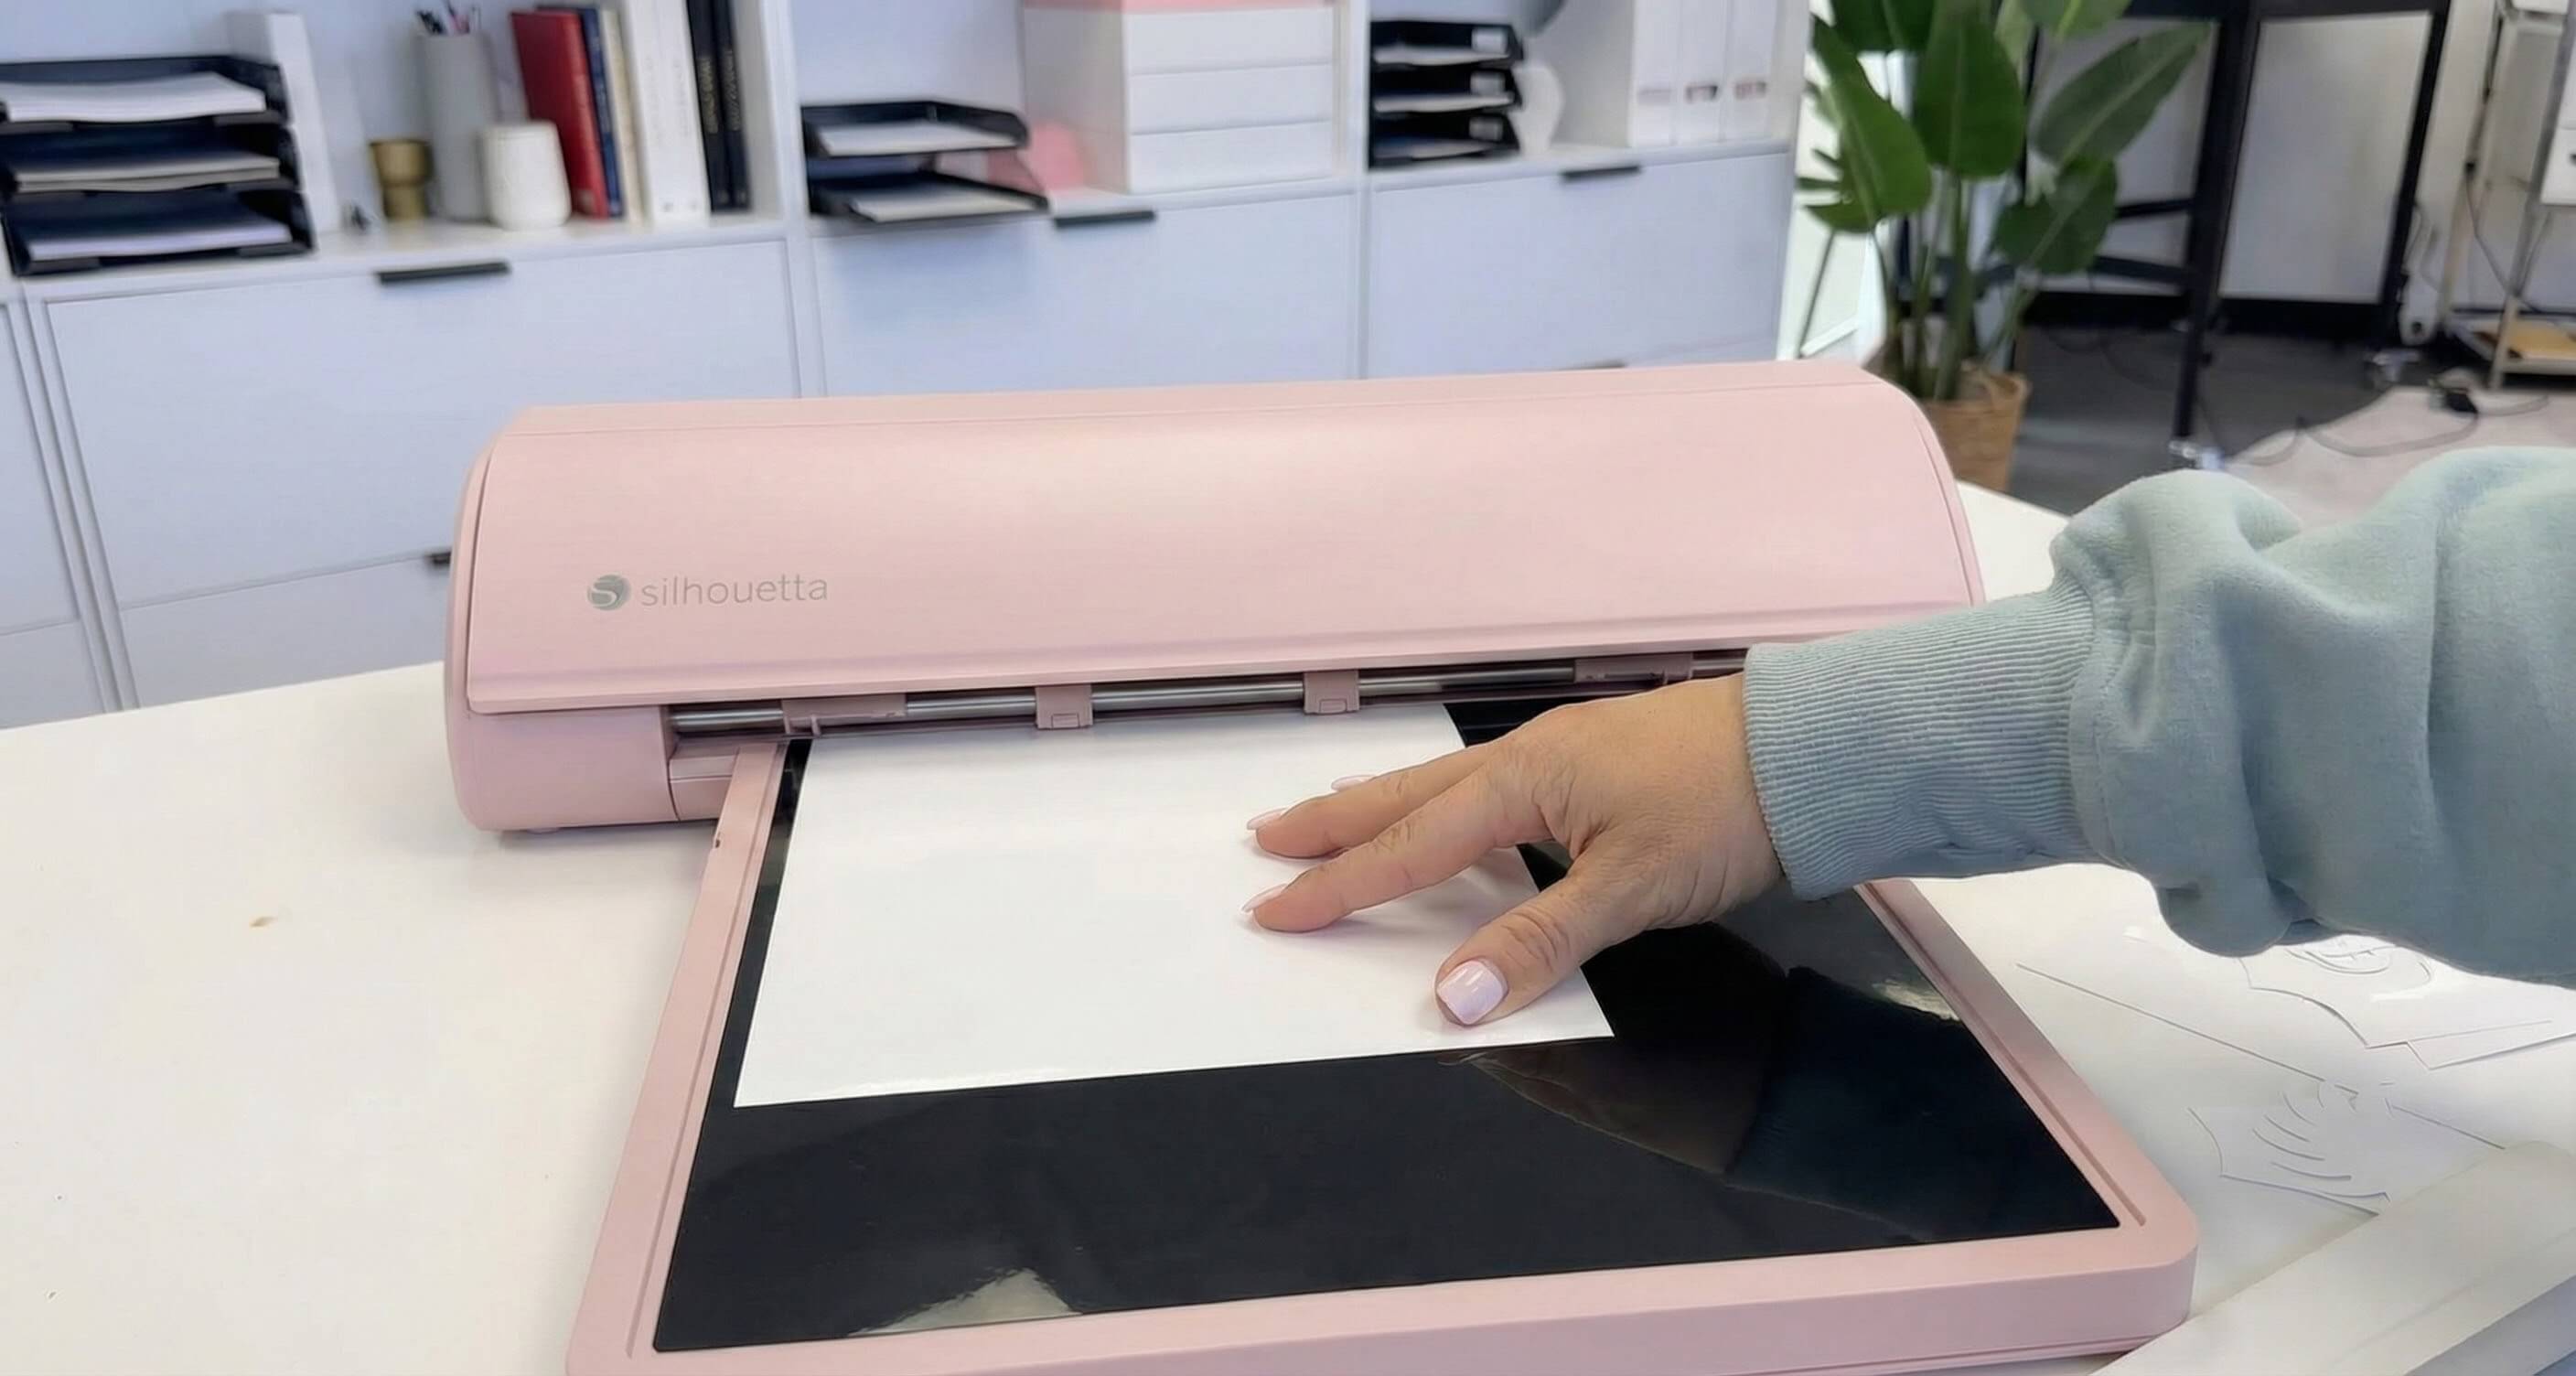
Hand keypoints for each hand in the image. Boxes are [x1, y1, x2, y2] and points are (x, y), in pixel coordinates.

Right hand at [1247, 677, 1781, 1025]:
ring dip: (1383, 810)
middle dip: (1333, 824)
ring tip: (1334, 821)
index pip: (1409, 849)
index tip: (1275, 909)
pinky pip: (1490, 788)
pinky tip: (1456, 822)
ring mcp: (1562, 755)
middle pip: (1407, 798)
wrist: (1814, 750)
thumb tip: (1451, 997)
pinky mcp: (1596, 762)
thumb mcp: (1631, 890)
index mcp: (1521, 783)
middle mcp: (1528, 760)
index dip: (1339, 886)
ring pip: (1447, 788)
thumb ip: (1537, 943)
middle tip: (1266, 839)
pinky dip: (1445, 807)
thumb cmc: (1725, 809)